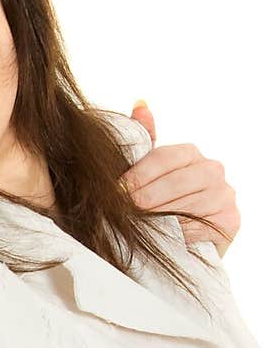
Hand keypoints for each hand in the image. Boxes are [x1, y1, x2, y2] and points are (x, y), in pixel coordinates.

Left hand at [125, 101, 239, 255]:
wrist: (187, 243)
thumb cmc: (163, 205)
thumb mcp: (150, 174)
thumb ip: (145, 142)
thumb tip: (140, 104)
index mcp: (190, 154)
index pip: (163, 157)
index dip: (138, 175)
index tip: (118, 190)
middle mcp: (212, 170)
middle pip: (174, 182)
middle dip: (145, 198)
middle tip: (125, 210)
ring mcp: (224, 195)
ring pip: (185, 205)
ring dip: (158, 217)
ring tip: (138, 225)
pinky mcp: (230, 221)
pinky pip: (198, 226)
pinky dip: (178, 234)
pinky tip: (163, 238)